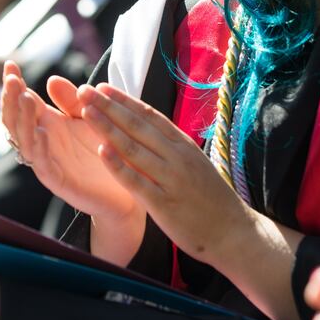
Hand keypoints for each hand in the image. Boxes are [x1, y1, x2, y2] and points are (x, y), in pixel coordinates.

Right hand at [0, 64, 142, 240]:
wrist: (126, 185)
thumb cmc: (106, 149)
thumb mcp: (90, 118)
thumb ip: (72, 101)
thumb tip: (51, 79)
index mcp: (47, 123)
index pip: (23, 100)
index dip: (14, 84)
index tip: (11, 63)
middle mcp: (41, 141)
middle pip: (16, 118)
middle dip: (12, 98)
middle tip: (13, 79)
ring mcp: (46, 160)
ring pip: (24, 139)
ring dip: (23, 118)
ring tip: (25, 98)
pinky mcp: (57, 180)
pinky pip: (42, 163)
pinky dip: (39, 146)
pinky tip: (41, 131)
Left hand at [70, 82, 253, 267]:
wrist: (234, 232)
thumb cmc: (211, 200)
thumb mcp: (194, 165)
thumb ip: (171, 149)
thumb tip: (148, 131)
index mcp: (183, 146)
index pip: (150, 116)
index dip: (125, 100)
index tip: (103, 86)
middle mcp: (177, 157)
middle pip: (138, 126)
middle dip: (109, 106)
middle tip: (85, 90)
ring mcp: (171, 179)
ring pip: (134, 148)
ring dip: (108, 127)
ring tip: (86, 112)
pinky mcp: (164, 203)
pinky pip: (137, 181)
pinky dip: (118, 165)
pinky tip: (100, 151)